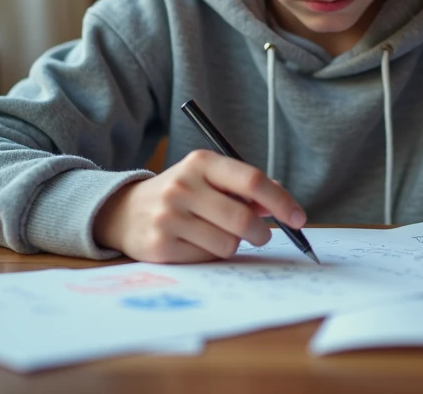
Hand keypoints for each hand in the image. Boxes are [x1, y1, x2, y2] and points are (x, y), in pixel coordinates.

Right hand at [92, 149, 306, 262]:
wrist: (124, 211)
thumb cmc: (181, 194)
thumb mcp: (208, 179)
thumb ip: (244, 188)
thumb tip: (283, 202)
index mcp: (201, 162)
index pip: (252, 181)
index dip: (281, 201)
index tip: (298, 218)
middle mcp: (183, 186)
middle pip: (243, 219)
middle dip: (261, 232)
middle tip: (261, 235)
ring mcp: (169, 217)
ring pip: (228, 244)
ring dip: (233, 245)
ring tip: (216, 234)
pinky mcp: (161, 246)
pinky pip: (206, 259)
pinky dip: (210, 255)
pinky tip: (195, 243)